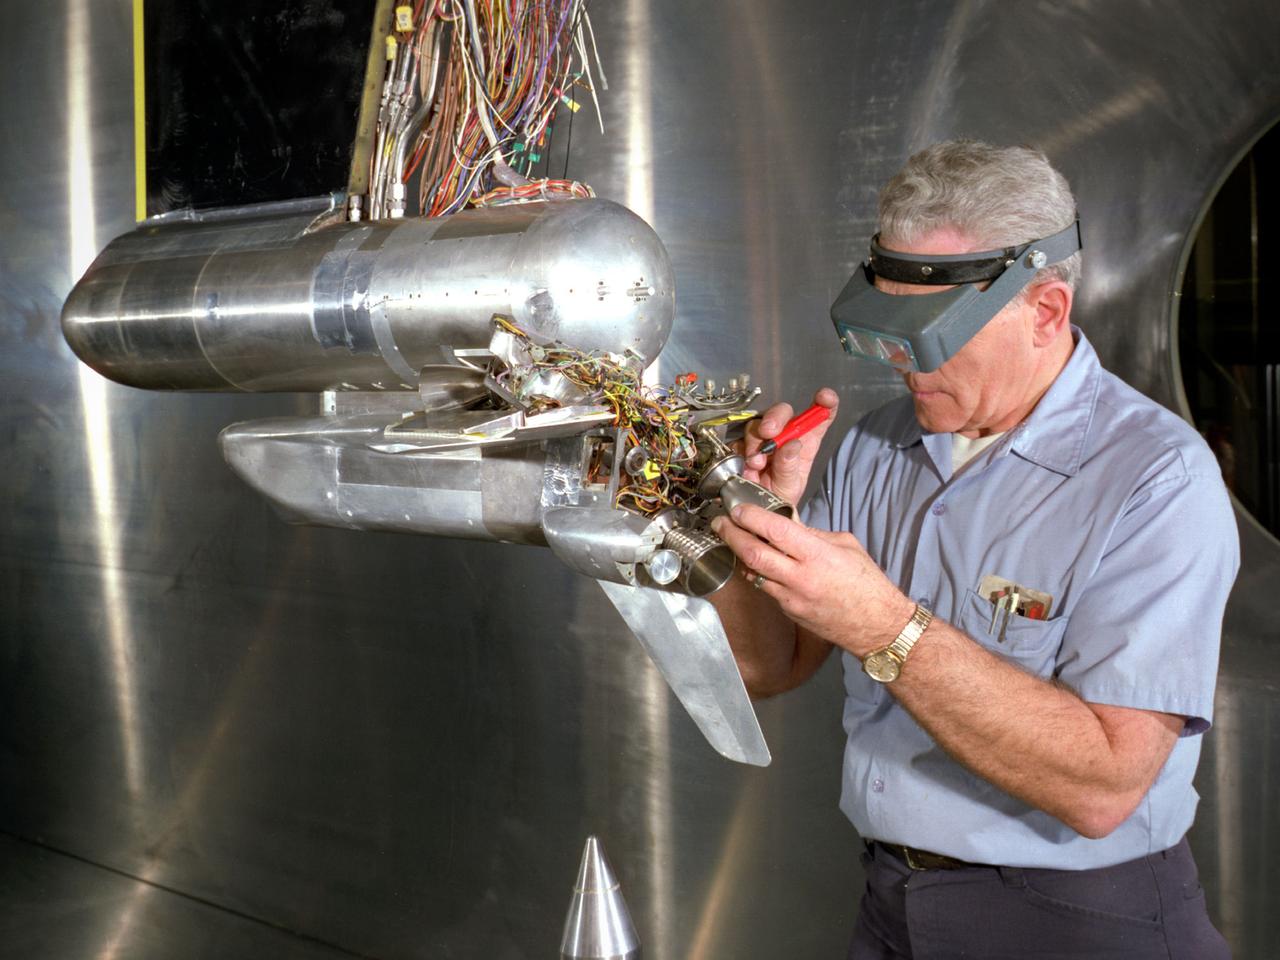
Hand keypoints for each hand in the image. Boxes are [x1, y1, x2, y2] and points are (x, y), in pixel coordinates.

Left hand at [712, 504, 914, 657]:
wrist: (877, 625)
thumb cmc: (867, 584)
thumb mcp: (845, 546)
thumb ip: (813, 535)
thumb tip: (789, 524)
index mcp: (817, 555)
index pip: (774, 530)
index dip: (750, 517)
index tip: (737, 509)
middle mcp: (801, 577)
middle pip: (754, 553)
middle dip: (732, 535)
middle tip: (720, 524)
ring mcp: (792, 598)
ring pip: (754, 573)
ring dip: (741, 556)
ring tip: (733, 541)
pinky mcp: (790, 612)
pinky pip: (767, 589)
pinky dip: (758, 574)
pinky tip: (756, 565)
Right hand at [740, 387, 838, 505]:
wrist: (755, 514)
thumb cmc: (779, 498)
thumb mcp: (790, 487)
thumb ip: (790, 468)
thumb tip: (791, 446)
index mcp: (805, 442)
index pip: (820, 416)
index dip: (825, 402)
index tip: (825, 397)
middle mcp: (784, 436)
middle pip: (783, 412)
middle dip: (776, 418)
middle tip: (770, 432)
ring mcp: (762, 439)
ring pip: (757, 424)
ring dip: (756, 441)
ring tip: (758, 464)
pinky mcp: (743, 446)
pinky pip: (739, 440)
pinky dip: (742, 452)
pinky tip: (747, 467)